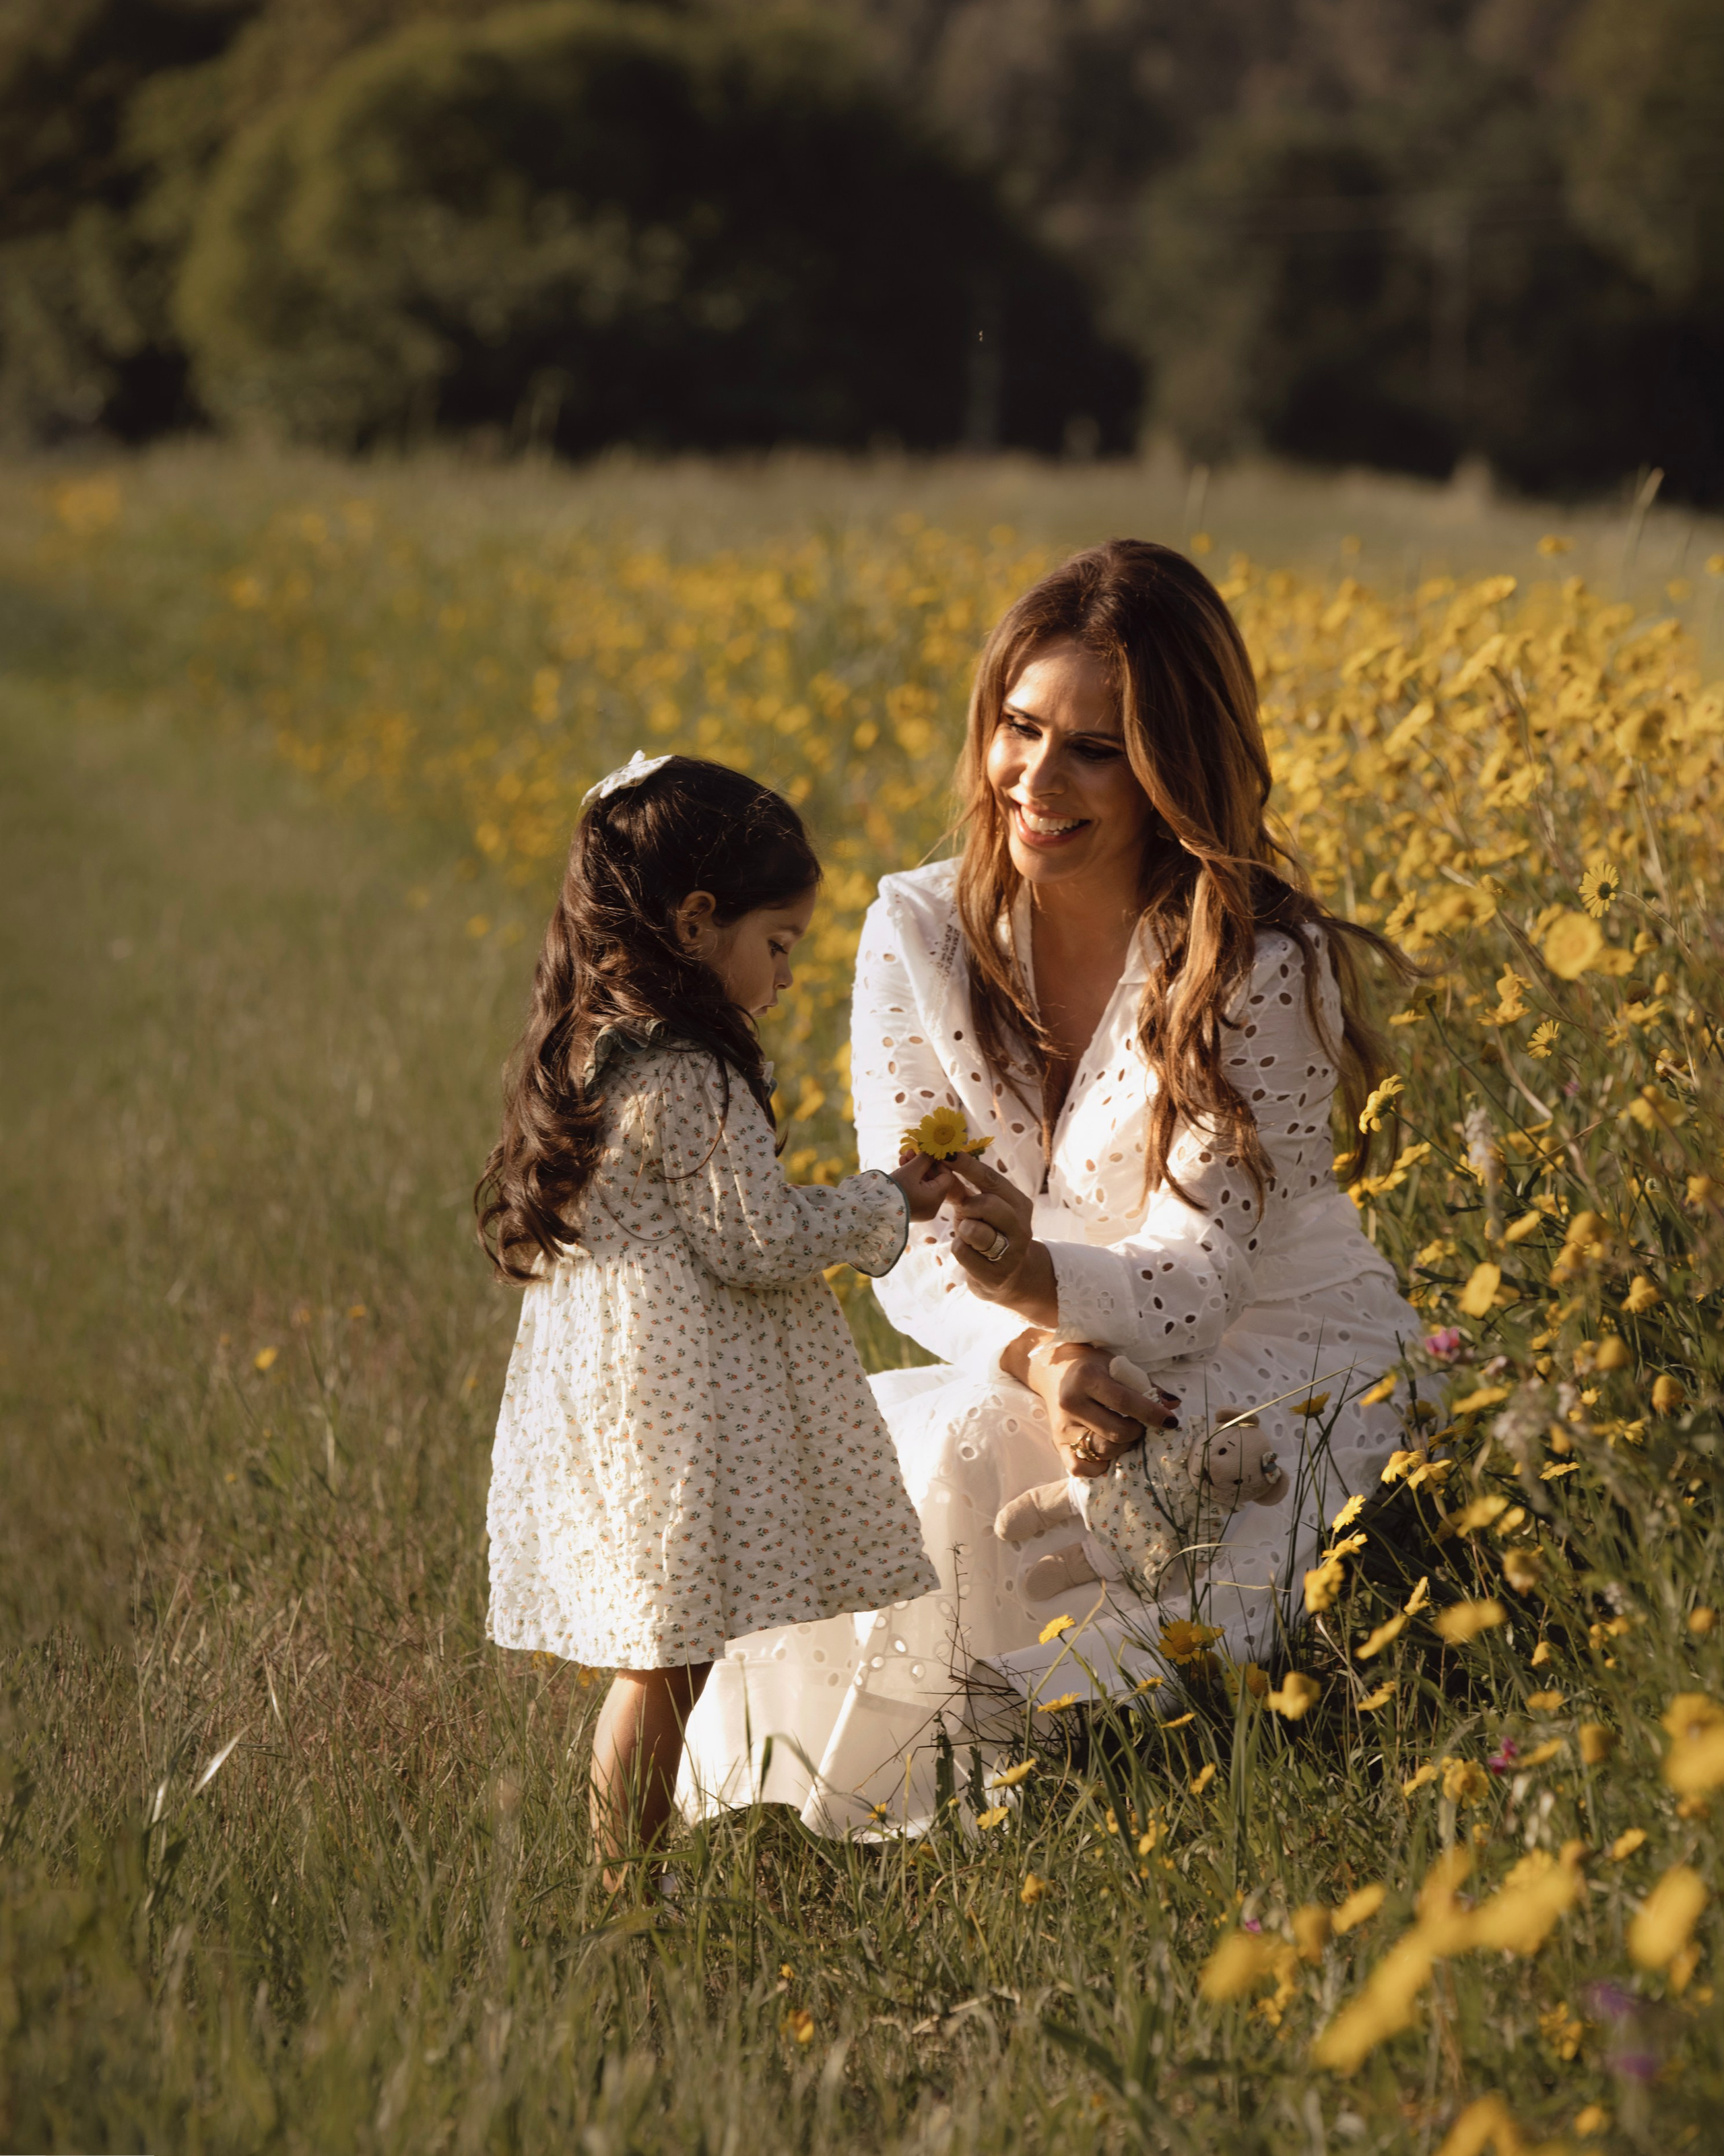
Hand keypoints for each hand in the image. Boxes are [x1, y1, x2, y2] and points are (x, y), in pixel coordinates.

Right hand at [889, 1150, 957, 1222]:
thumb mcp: (911, 1170)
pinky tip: (901, 1167)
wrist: (873, 1208)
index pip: (947, 1176)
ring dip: (916, 1169)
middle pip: (935, 1180)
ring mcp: (923, 1210)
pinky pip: (918, 1192)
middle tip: (913, 1151)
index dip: (939, 1162)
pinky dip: (912, 1180)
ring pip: (925, 1185)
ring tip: (904, 1156)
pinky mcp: (913, 1211)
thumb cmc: (894, 1189)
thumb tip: (934, 1149)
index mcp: (936, 1198)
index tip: (929, 1153)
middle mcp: (933, 1207)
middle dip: (924, 1164)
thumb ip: (925, 1158)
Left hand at [943, 1154, 1056, 1325]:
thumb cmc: (989, 1234)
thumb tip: (940, 1164)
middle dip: (967, 1206)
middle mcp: (1021, 1227)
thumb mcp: (978, 1211)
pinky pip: (962, 1252)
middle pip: (986, 1204)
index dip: (968, 1166)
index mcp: (1019, 1204)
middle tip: (964, 1212)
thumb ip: (962, 1191)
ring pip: (972, 1230)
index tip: (948, 1154)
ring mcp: (1011, 1253)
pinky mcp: (996, 1274)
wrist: (1009, 1277)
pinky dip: (959, 1249)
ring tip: (969, 1235)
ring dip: (962, 1230)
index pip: (992, 1179)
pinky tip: (969, 1253)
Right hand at [1006, 1335, 1179, 1480]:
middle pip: (1115, 1432)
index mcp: (1087, 1378)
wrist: (1054, 1370)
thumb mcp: (1117, 1365)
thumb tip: (1172, 1405)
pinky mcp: (1057, 1443)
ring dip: (1122, 1447)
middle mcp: (1071, 1403)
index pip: (1124, 1402)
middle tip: (1142, 1426)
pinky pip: (1079, 1467)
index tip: (1170, 1421)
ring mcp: (1062, 1426)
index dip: (1151, 1414)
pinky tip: (1107, 1453)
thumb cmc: (1092, 1366)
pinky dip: (1098, 1466)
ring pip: (1101, 1451)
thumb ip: (1144, 1385)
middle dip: (1137, 1433)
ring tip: (1126, 1436)